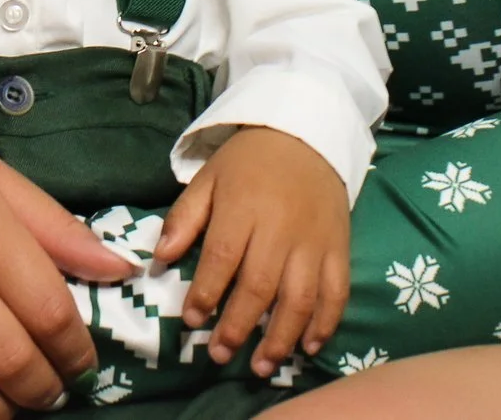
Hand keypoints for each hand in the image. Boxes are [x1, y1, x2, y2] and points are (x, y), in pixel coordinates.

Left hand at [153, 127, 349, 377]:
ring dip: (280, 337)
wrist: (307, 136)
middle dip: (238, 326)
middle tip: (220, 355)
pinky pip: (336, 292)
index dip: (205, 293)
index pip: (223, 257)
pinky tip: (308, 347)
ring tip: (262, 365)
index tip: (191, 321)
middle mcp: (281, 229)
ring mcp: (314, 242)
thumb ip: (185, 217)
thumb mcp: (209, 178)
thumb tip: (160, 257)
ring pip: (300, 297)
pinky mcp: (339, 249)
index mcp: (244, 208)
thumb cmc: (249, 162)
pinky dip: (325, 323)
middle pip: (260, 285)